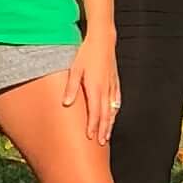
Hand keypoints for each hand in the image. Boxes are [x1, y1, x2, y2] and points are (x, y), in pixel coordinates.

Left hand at [61, 32, 119, 148]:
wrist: (103, 40)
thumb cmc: (86, 53)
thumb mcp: (74, 69)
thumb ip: (71, 88)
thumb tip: (66, 104)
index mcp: (94, 88)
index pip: (94, 112)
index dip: (93, 126)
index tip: (91, 138)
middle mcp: (105, 89)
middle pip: (105, 114)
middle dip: (103, 129)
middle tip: (102, 142)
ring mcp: (112, 85)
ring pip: (112, 109)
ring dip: (110, 122)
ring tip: (108, 134)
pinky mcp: (115, 81)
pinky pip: (116, 100)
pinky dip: (115, 110)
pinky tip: (114, 114)